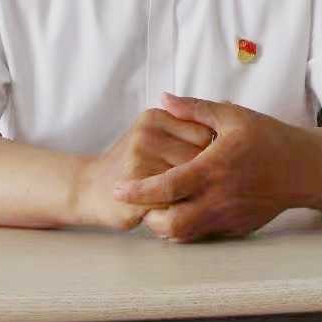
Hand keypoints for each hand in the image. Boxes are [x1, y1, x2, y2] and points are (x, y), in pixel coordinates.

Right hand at [72, 107, 213, 230]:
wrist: (91, 187)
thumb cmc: (135, 163)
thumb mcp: (155, 134)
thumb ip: (187, 125)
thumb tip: (231, 111)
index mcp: (155, 117)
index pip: (205, 133)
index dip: (215, 155)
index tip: (213, 167)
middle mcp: (147, 135)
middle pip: (201, 157)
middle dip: (207, 176)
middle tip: (207, 188)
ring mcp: (139, 163)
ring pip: (190, 181)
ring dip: (197, 194)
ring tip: (195, 198)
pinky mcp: (135, 192)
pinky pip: (175, 203)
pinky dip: (183, 210)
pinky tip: (182, 211)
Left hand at [114, 93, 308, 242]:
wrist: (306, 168)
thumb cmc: (268, 138)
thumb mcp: (233, 116)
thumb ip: (195, 109)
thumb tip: (164, 99)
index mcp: (214, 168)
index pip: (167, 187)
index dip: (138, 190)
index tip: (118, 187)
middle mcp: (220, 198)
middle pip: (172, 224)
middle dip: (149, 218)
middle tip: (141, 204)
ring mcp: (230, 217)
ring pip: (186, 236)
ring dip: (167, 226)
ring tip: (160, 208)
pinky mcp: (238, 228)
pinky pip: (205, 235)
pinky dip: (189, 228)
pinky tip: (186, 210)